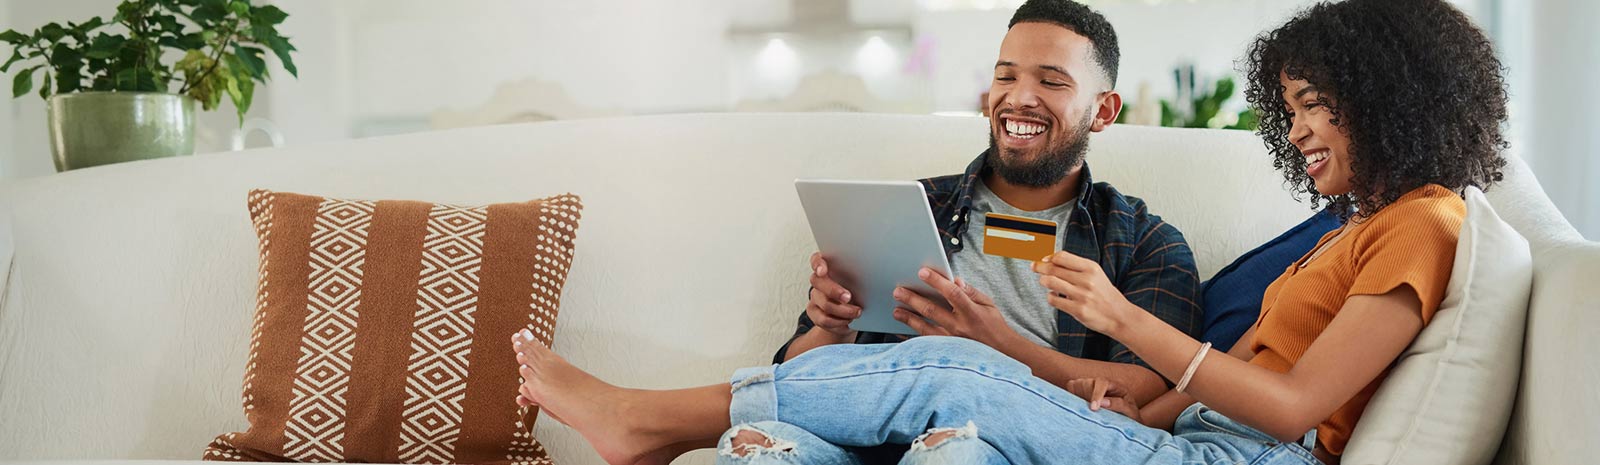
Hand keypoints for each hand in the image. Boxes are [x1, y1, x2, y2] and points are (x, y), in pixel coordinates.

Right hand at [807, 252, 862, 338]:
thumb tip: (878, 273)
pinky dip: (839, 322)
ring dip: (843, 310)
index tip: (823, 271)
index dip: (818, 264)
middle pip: (817, 281)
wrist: (851, 312)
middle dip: (834, 290)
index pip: (817, 260)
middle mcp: (818, 281)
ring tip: (857, 312)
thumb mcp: (862, 280)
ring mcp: (815, 297)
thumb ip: (862, 274)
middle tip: (849, 297)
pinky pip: (824, 319)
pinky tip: (849, 321)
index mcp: (829, 267)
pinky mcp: (814, 313)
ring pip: (824, 303)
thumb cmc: (858, 290)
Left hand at [891, 267, 1020, 348]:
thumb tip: (955, 280)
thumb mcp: (988, 305)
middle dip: (913, 299)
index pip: (952, 293)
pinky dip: (912, 339)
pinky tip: (901, 333)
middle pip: (932, 310)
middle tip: (898, 291)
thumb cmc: (994, 327)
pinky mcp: (948, 352)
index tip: (922, 272)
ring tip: (896, 311)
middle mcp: (960, 327)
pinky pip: (926, 345)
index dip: (937, 281)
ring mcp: (952, 341)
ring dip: (909, 318)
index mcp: (972, 312)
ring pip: (925, 329)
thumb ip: (971, 292)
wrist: (1003, 355)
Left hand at [1032, 251, 1138, 335]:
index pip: (1062, 256)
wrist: (1119, 316)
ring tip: (1046, 282)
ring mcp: (1082, 295)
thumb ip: (1076, 267)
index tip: (1043, 259)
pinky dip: (1050, 296)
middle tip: (1034, 267)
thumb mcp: (1095, 274)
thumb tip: (1049, 259)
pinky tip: (1055, 296)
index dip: (1049, 257)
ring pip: (1050, 282)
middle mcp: (1086, 280)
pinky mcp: (1078, 310)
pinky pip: (1053, 300)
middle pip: (1053, 268)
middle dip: (1040, 267)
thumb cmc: (1104, 293)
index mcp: (1091, 268)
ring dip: (1044, 281)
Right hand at [1066, 378, 1141, 421]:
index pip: (1102, 382)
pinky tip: (1080, 406)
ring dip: (1079, 397)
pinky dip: (1072, 396)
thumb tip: (1102, 403)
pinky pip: (1071, 387)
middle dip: (1087, 397)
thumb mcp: (1130, 412)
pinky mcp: (1080, 389)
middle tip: (1091, 413)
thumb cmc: (1129, 416)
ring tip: (1086, 410)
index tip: (1093, 408)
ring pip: (1077, 384)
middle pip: (1087, 382)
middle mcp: (1101, 382)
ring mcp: (1090, 384)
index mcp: (1115, 385)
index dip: (1096, 393)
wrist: (1124, 420)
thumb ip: (1119, 405)